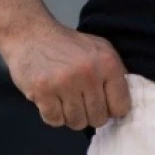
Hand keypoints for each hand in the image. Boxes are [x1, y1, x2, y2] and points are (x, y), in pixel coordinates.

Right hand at [0, 20, 131, 129]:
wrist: (28, 31)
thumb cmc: (67, 46)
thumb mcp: (99, 50)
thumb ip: (115, 75)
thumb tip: (126, 106)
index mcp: (107, 62)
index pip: (121, 108)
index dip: (110, 108)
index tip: (99, 100)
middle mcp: (88, 72)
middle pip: (99, 119)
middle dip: (88, 113)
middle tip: (77, 97)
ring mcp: (65, 82)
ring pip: (77, 123)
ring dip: (69, 115)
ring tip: (63, 96)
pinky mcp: (43, 90)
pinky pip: (55, 121)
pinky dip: (52, 114)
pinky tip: (49, 97)